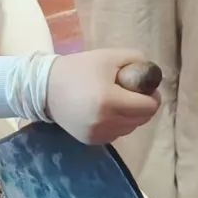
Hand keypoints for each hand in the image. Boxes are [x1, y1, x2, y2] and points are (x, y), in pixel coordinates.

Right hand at [46, 49, 160, 144]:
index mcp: (110, 100)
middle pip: (142, 119)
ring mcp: (98, 134)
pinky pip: (116, 134)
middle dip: (142, 106)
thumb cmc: (78, 69)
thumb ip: (135, 60)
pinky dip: (116, 124)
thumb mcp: (108, 56)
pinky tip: (104, 111)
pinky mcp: (91, 140)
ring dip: (130, 116)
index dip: (152, 96)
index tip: (145, 87)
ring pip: (130, 128)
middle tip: (131, 93)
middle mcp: (105, 121)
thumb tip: (152, 73)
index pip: (148, 106)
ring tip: (115, 101)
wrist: (45, 87)